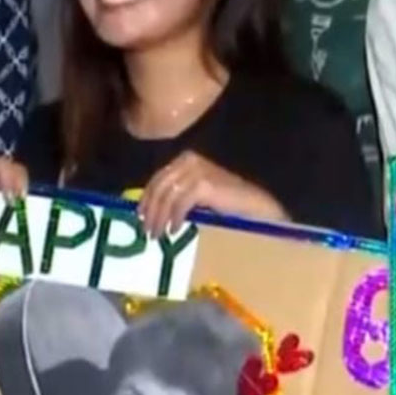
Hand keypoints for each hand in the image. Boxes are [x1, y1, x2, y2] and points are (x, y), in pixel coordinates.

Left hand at [137, 150, 286, 237]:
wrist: (255, 204)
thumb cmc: (227, 201)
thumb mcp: (196, 193)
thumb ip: (176, 194)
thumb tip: (151, 210)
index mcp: (184, 160)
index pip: (157, 179)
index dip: (146, 198)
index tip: (140, 216)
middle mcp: (188, 161)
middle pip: (159, 187)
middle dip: (150, 211)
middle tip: (146, 230)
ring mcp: (196, 171)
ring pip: (167, 197)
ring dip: (160, 218)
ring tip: (158, 235)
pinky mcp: (203, 184)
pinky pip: (180, 204)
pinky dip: (175, 218)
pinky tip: (174, 230)